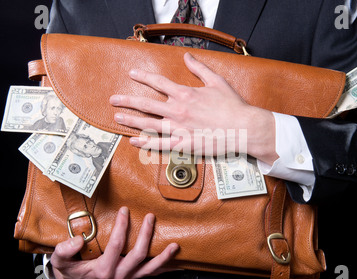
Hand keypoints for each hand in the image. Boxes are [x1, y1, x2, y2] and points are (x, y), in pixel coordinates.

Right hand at [50, 206, 178, 278]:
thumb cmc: (70, 270)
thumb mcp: (61, 261)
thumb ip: (65, 251)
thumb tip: (77, 240)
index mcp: (103, 270)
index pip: (116, 245)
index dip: (121, 226)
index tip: (124, 211)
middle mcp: (118, 275)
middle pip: (138, 255)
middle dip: (146, 235)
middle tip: (151, 217)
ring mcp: (127, 277)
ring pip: (149, 269)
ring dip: (164, 257)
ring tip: (174, 246)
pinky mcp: (132, 277)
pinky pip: (150, 274)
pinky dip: (163, 268)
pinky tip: (175, 263)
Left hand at [110, 52, 278, 164]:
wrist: (243, 128)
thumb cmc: (232, 105)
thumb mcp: (217, 81)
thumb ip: (199, 68)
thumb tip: (186, 56)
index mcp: (185, 94)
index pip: (158, 83)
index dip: (143, 77)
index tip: (131, 74)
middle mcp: (177, 110)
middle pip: (146, 104)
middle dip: (127, 100)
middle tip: (113, 100)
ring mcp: (178, 129)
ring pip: (148, 124)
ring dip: (131, 120)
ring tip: (117, 118)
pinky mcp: (183, 145)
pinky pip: (159, 144)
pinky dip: (145, 143)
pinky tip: (133, 141)